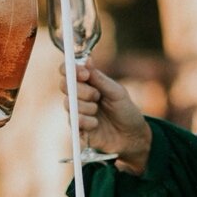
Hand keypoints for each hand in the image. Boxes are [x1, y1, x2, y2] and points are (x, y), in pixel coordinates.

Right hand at [61, 59, 152, 173]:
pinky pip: (74, 121)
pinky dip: (87, 122)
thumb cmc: (125, 111)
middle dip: (82, 90)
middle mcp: (78, 96)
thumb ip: (99, 79)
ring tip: (98, 112)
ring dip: (87, 107)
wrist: (132, 136)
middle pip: (65, 86)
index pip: (68, 71)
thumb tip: (87, 60)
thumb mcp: (117, 92)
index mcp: (87, 83)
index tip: (84, 74)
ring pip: (69, 104)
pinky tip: (96, 124)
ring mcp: (76, 112)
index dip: (71, 70)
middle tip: (97, 95)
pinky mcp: (77, 128)